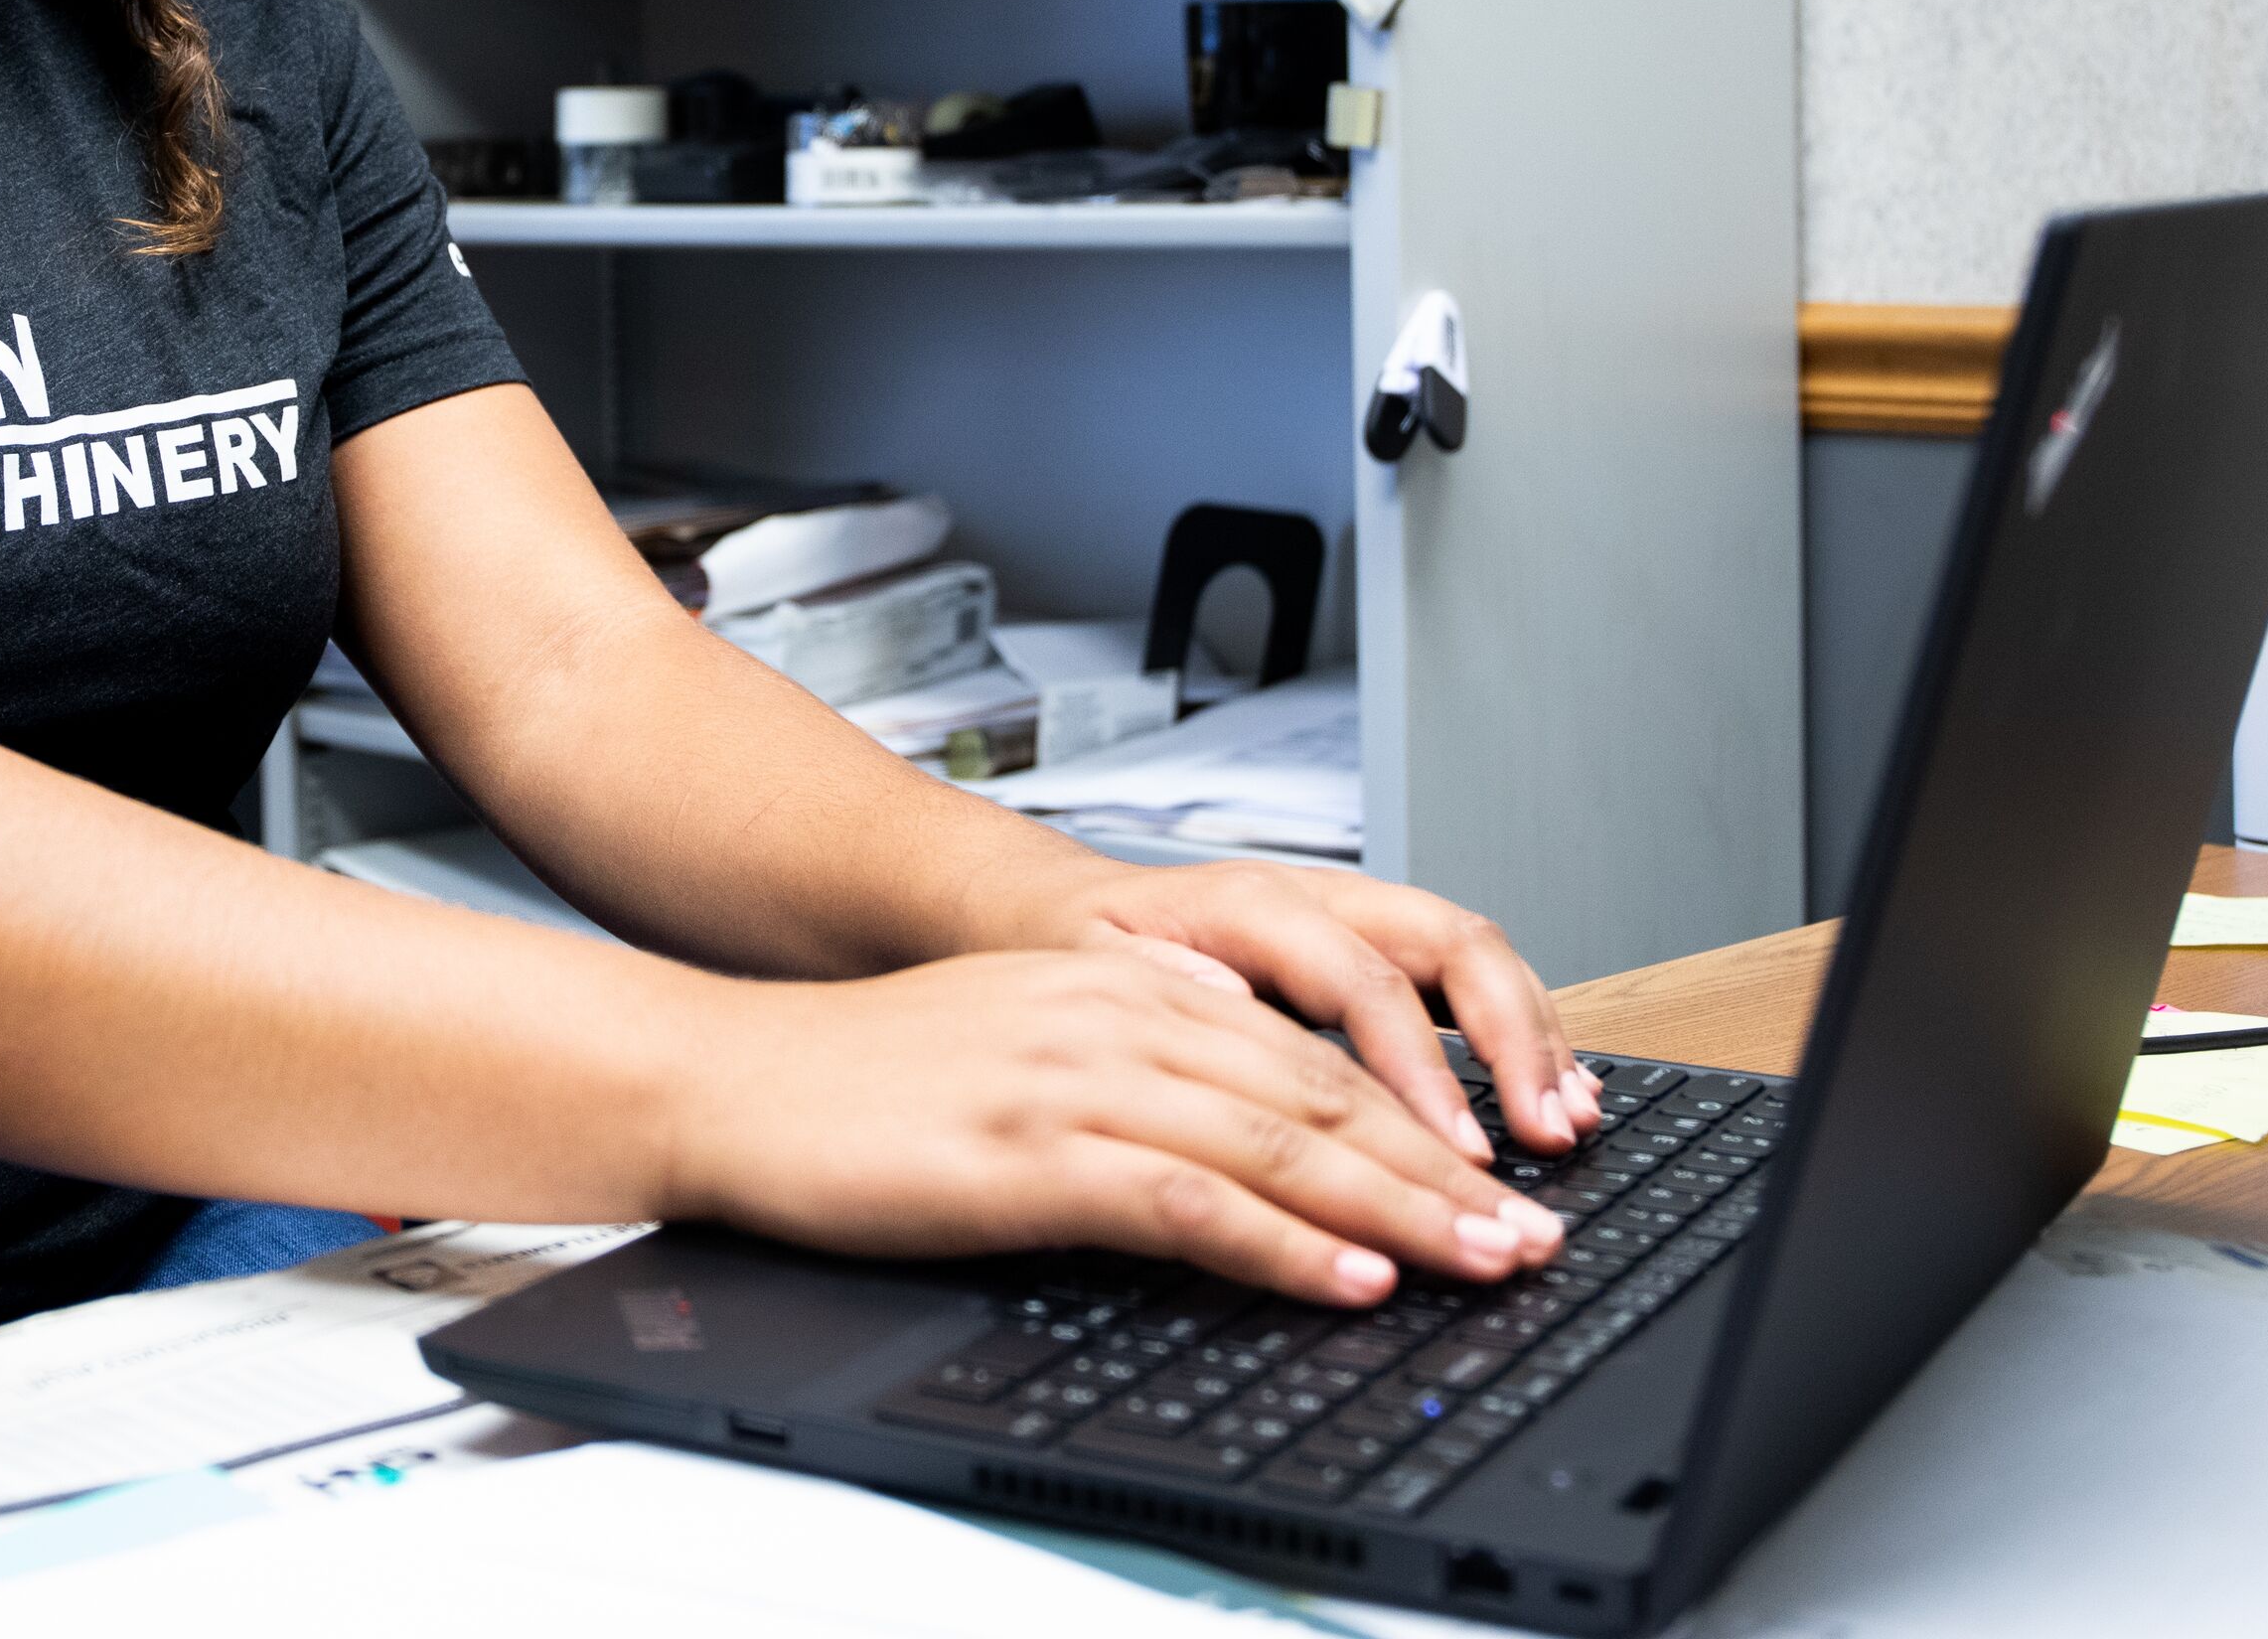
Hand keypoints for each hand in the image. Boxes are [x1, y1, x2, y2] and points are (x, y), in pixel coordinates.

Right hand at [658, 951, 1568, 1305]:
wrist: (733, 1077)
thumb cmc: (863, 1084)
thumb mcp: (1024, 1052)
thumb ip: (1133, 1073)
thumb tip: (1241, 1142)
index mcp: (1128, 989)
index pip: (1312, 1057)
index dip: (1421, 1124)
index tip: (1498, 1188)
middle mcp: (1119, 1018)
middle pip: (1323, 1096)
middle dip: (1446, 1174)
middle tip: (1534, 1238)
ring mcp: (1077, 1080)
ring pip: (1281, 1142)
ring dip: (1402, 1210)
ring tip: (1487, 1263)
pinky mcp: (1030, 1152)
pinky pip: (1188, 1200)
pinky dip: (1282, 1243)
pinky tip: (1348, 1278)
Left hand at [1028, 861, 1596, 1162]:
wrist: (1043, 911)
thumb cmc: (1065, 948)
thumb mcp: (1082, 970)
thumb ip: (1158, 986)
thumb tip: (1234, 1012)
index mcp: (1250, 903)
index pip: (1364, 982)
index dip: (1420, 1070)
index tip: (1454, 1153)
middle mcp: (1316, 900)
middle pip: (1450, 944)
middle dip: (1514, 1041)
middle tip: (1546, 1136)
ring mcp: (1350, 922)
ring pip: (1473, 957)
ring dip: (1532, 1038)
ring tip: (1568, 1123)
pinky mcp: (1366, 956)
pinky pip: (1462, 984)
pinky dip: (1516, 1039)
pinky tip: (1547, 1099)